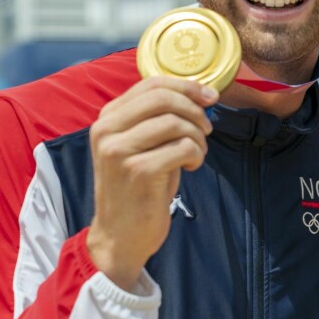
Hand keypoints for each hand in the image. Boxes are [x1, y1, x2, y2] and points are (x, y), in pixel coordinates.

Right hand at [86, 76, 217, 290]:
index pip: (152, 83)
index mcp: (108, 118)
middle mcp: (107, 130)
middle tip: (206, 130)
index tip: (210, 97)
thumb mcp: (141, 145)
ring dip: (197, 137)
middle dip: (195, 111)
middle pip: (164, 98)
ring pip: (175, 122)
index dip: (187, 86)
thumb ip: (160, 117)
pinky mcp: (138, 171)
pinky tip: (191, 167)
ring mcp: (119, 150)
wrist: (120, 235)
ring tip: (197, 153)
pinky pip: (183, 148)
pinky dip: (196, 155)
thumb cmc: (139, 187)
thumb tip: (203, 93)